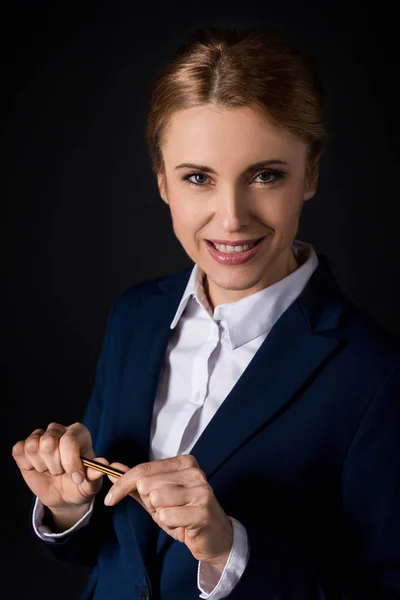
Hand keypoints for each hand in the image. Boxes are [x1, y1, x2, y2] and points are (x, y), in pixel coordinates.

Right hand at [12, 422, 107, 513]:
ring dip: (42, 466)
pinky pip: (19, 451)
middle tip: (62, 473)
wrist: (64, 496)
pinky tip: (37, 469)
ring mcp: (41, 436)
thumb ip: (95, 474)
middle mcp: (59, 430)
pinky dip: (27, 465)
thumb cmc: (80, 485)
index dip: (71, 462)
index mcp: (79, 433)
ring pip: (33, 446)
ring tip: (51, 471)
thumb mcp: (91, 484)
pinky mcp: (24, 446)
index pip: (69, 440)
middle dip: (55, 466)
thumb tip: (103, 464)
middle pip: (48, 442)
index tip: (77, 478)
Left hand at [103, 454, 232, 570]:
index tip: (110, 499)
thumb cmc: (185, 515)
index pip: (143, 470)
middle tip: (166, 510)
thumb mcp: (158, 498)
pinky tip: (182, 525)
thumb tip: (113, 468)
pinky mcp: (202, 511)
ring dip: (160, 515)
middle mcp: (194, 471)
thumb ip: (136, 483)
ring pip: (155, 499)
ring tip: (176, 517)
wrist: (214, 537)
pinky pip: (166, 515)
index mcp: (183, 462)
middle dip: (149, 503)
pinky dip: (168, 524)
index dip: (122, 485)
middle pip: (146, 485)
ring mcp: (201, 489)